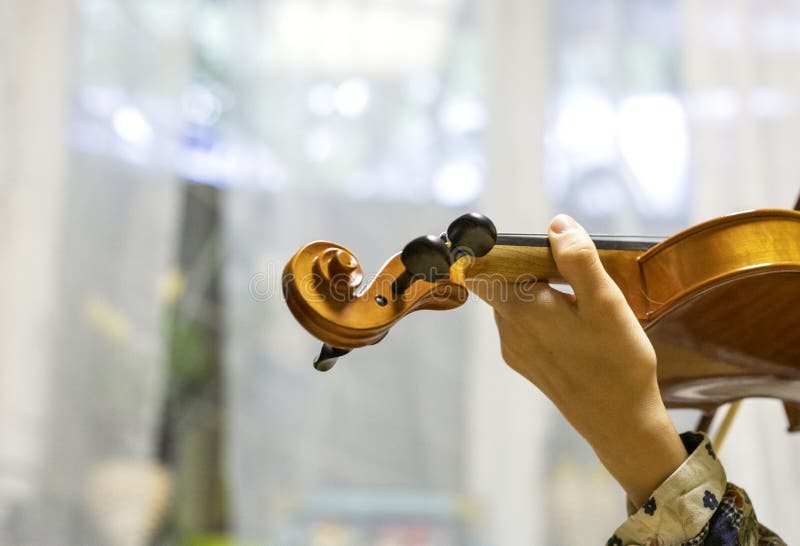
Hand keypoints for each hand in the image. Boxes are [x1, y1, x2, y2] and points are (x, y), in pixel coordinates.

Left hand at [468, 214, 686, 506]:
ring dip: (539, 291)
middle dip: (530, 267)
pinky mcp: (526, 364)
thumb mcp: (605, 302)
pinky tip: (577, 324)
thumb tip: (556, 225)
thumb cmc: (617, 363)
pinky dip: (543, 314)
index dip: (492, 250)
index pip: (479, 269)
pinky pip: (524, 325)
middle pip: (501, 282)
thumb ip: (578, 259)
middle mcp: (508, 330)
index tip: (522, 243)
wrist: (621, 424)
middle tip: (571, 270)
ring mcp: (514, 350)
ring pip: (514, 303)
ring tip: (580, 300)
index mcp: (519, 309)